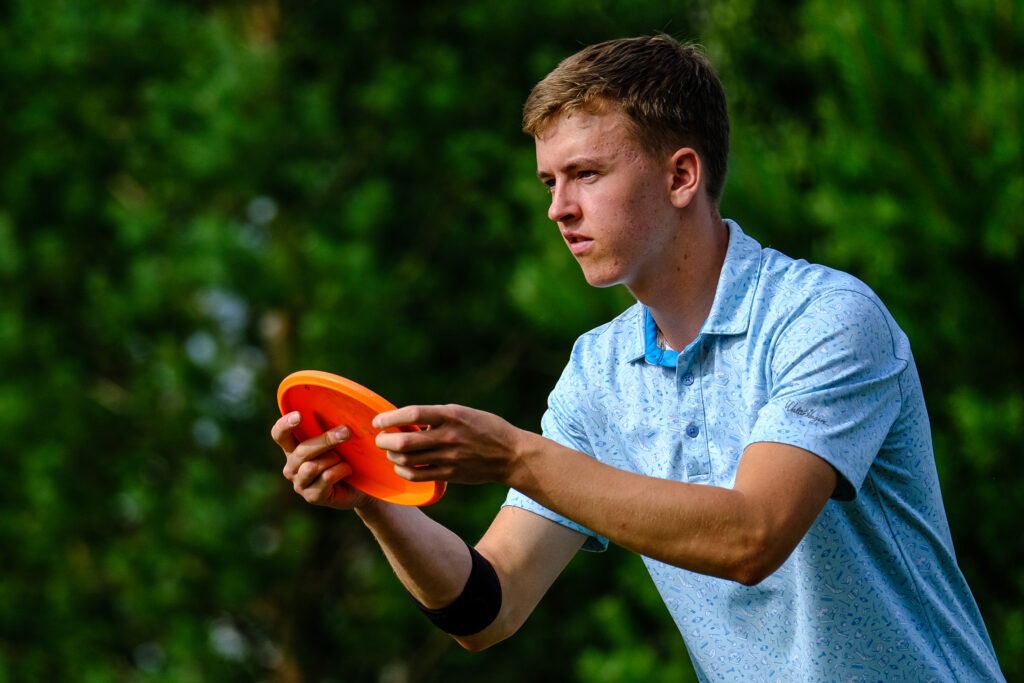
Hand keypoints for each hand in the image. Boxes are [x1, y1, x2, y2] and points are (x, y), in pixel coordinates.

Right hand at [271, 411, 374, 509]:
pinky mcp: (312, 496)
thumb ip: (330, 430)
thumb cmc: (345, 458)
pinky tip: (348, 470)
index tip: (299, 415)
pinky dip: (341, 470)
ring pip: (312, 466)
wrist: (359, 487)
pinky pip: (326, 477)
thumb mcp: (336, 442)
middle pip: (302, 451)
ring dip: (334, 459)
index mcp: (292, 448)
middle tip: (346, 431)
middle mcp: (292, 466)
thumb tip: (340, 418)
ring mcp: (300, 483)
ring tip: (344, 459)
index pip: (279, 435)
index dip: (285, 425)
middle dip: (326, 440)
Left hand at [373, 404, 523, 485]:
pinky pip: (417, 475)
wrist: (511, 455)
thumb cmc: (486, 429)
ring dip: (392, 455)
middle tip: (380, 439)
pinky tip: (402, 466)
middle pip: (403, 441)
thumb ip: (437, 416)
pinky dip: (403, 470)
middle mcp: (447, 436)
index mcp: (451, 415)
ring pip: (406, 460)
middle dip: (384, 441)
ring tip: (391, 451)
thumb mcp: (463, 413)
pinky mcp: (449, 474)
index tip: (378, 421)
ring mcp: (448, 457)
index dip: (390, 418)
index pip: (412, 414)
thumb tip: (407, 421)